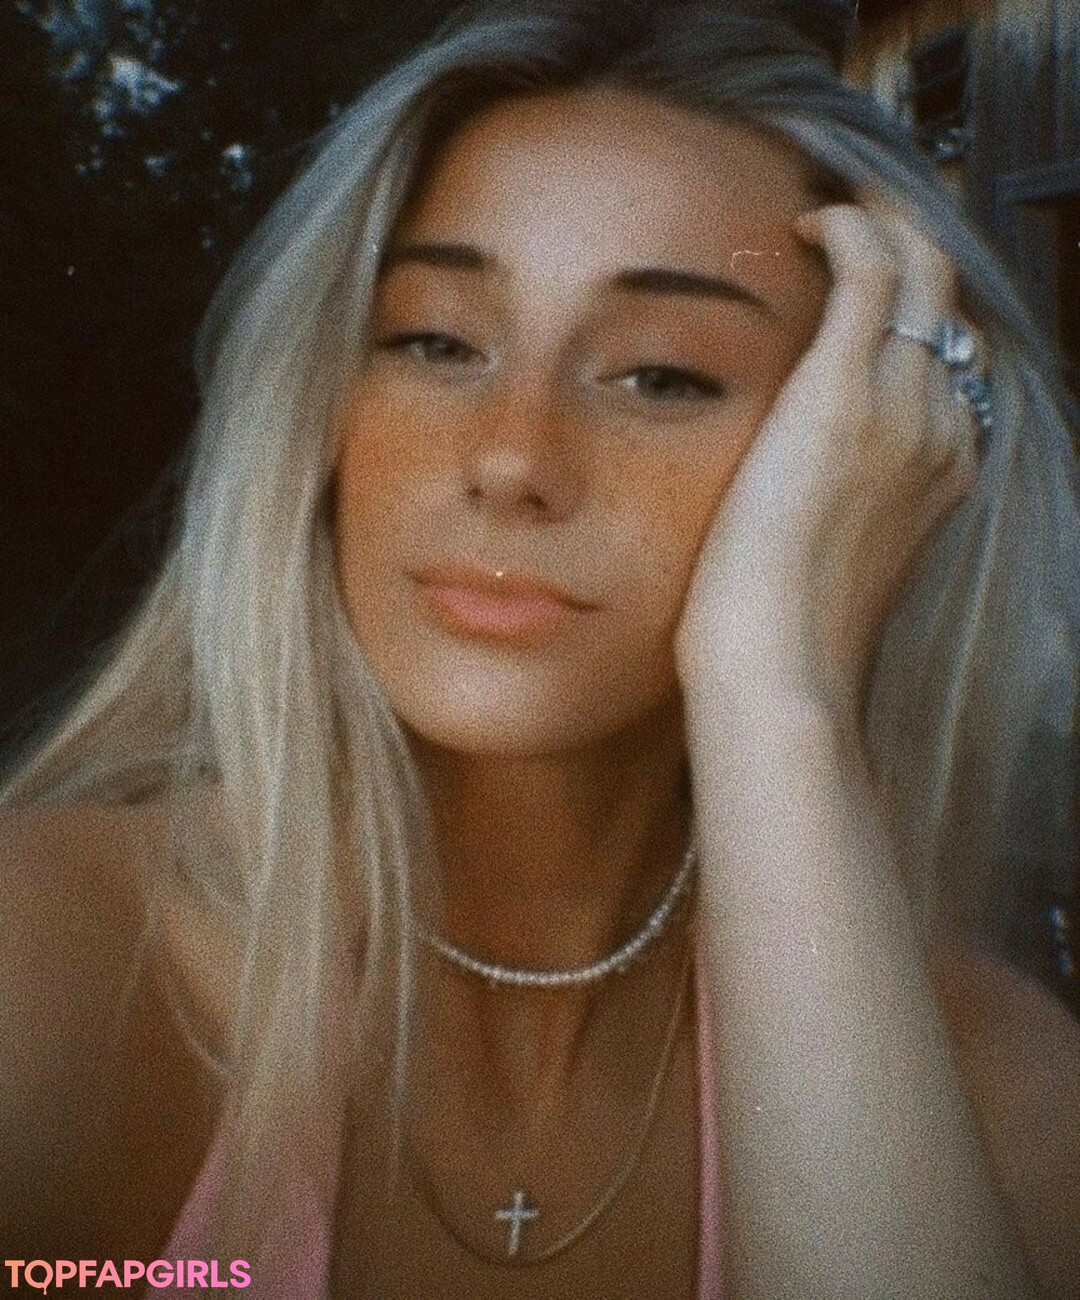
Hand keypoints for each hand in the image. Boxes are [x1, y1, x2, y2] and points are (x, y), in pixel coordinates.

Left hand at [675, 201, 979, 728]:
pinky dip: (849, 232)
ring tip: (826, 212)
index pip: (944, 357)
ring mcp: (903, 408)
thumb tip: (807, 487)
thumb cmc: (787, 633)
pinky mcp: (844, 395)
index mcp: (944, 468)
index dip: (911, 309)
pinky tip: (809, 222)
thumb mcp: (837, 560)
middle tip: (850, 219)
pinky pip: (871, 275)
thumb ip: (846, 504)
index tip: (865, 281)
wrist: (781, 667)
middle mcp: (940, 429)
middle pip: (943, 303)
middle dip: (905, 246)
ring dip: (877, 228)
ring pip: (919, 275)